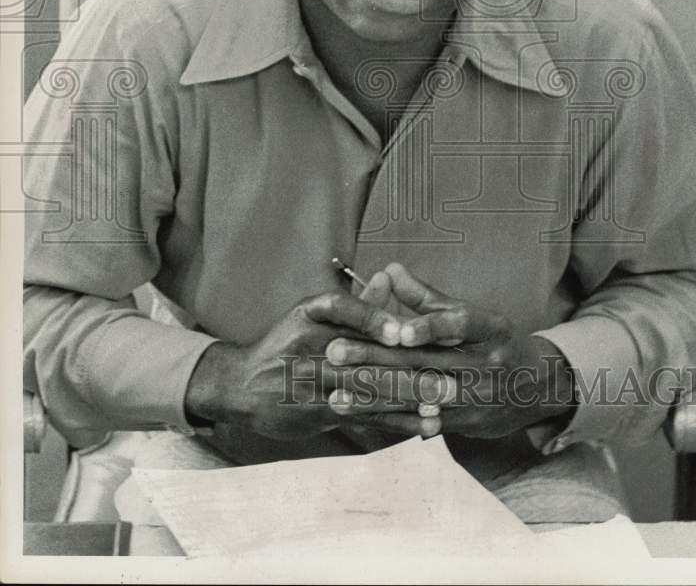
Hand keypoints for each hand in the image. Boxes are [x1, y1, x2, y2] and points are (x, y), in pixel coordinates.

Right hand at [185, 281, 451, 440]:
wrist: (241, 385)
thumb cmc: (286, 343)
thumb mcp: (313, 315)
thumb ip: (356, 303)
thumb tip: (390, 278)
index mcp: (311, 315)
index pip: (344, 310)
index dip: (375, 320)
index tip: (404, 333)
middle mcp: (311, 347)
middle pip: (364, 357)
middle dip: (408, 368)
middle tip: (447, 374)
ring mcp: (313, 383)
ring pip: (367, 390)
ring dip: (408, 399)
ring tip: (443, 403)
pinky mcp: (319, 412)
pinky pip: (363, 416)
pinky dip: (396, 421)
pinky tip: (423, 425)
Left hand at [325, 263, 575, 438]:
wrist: (535, 388)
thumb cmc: (492, 341)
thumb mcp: (471, 313)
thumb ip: (427, 296)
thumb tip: (390, 268)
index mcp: (489, 329)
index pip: (460, 325)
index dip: (429, 327)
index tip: (397, 330)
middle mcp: (484, 365)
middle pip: (427, 363)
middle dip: (377, 359)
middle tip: (335, 350)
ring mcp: (474, 399)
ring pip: (418, 398)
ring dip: (374, 395)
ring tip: (335, 389)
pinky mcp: (463, 425)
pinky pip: (418, 423)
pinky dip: (385, 418)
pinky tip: (355, 412)